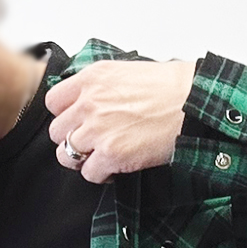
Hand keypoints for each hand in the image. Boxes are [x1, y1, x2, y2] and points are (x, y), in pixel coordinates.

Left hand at [44, 58, 195, 183]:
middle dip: (72, 140)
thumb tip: (89, 103)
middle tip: (91, 143)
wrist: (192, 104)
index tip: (76, 122)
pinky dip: (100, 174)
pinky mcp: (110, 154)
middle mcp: (90, 103)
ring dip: (84, 160)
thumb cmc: (170, 89)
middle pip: (57, 132)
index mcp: (93, 78)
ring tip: (103, 156)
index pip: (54, 101)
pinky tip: (115, 167)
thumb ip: (100, 88)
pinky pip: (88, 174)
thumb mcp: (127, 73)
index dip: (64, 115)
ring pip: (67, 155)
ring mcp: (98, 130)